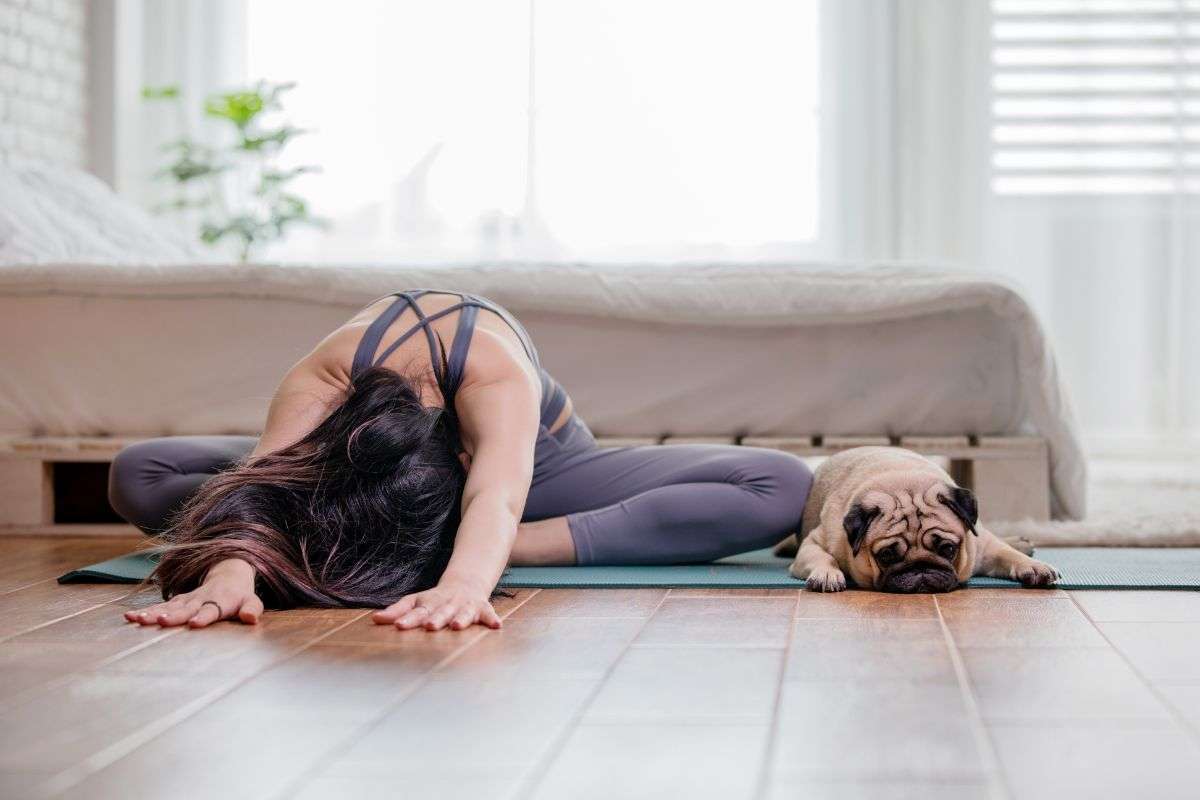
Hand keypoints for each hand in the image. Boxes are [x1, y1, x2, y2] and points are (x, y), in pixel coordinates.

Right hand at [125, 558, 262, 628]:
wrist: (228, 574)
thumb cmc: (241, 595)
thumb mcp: (252, 601)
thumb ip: (252, 609)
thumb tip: (251, 619)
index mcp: (220, 600)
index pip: (212, 609)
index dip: (204, 616)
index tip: (194, 623)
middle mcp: (200, 599)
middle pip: (185, 608)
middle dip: (173, 615)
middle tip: (161, 622)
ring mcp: (187, 600)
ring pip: (168, 606)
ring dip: (152, 613)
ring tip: (136, 620)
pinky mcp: (177, 602)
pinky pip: (159, 607)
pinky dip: (145, 611)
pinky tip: (129, 617)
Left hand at [372, 580, 501, 630]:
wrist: (465, 584)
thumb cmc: (435, 599)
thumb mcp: (416, 601)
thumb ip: (397, 611)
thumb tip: (374, 619)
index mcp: (430, 602)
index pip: (417, 611)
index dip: (408, 618)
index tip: (399, 626)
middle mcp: (447, 603)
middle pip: (440, 611)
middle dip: (436, 618)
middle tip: (430, 626)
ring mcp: (465, 606)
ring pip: (463, 612)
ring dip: (461, 618)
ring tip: (458, 626)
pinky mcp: (482, 608)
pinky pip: (488, 614)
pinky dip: (492, 619)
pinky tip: (497, 626)